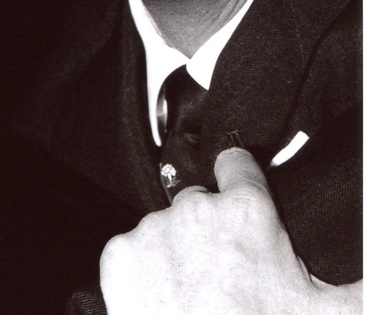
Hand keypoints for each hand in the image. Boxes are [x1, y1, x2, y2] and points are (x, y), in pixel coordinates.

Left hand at [99, 147, 361, 314]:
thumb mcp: (336, 312)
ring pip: (166, 228)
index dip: (242, 181)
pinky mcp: (119, 257)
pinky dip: (146, 271)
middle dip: (213, 230)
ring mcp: (153, 231)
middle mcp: (195, 210)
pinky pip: (134, 251)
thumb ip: (362, 285)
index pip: (237, 162)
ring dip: (179, 252)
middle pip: (200, 201)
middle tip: (228, 278)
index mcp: (247, 213)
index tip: (243, 196)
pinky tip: (168, 304)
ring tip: (199, 300)